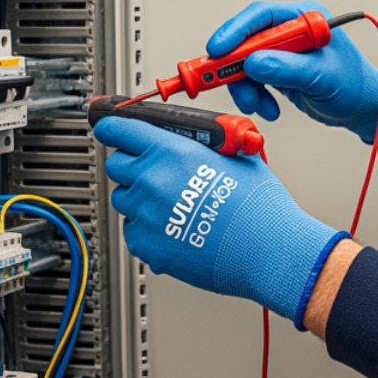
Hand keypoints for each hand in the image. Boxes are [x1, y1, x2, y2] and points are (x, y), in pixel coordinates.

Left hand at [94, 116, 348, 327]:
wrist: (268, 250)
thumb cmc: (259, 206)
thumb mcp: (236, 156)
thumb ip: (204, 146)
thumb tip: (195, 142)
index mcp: (172, 152)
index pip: (120, 130)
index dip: (112, 128)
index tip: (109, 129)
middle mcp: (152, 181)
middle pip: (116, 165)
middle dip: (132, 165)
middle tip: (155, 173)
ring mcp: (146, 215)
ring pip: (124, 200)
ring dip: (140, 198)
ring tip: (173, 206)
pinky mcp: (147, 246)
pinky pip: (133, 231)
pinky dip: (148, 229)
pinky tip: (176, 229)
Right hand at [207, 0, 377, 144]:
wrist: (363, 109)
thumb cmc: (354, 85)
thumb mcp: (322, 77)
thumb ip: (288, 68)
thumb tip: (254, 62)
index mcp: (305, 18)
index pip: (262, 16)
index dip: (235, 31)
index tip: (218, 49)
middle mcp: (291, 31)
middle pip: (247, 40)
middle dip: (235, 66)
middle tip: (220, 81)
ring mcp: (283, 51)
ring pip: (246, 63)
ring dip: (245, 86)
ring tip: (258, 105)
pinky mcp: (278, 70)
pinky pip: (253, 79)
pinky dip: (255, 95)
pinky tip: (269, 107)